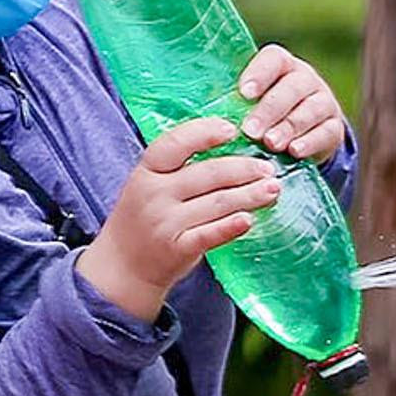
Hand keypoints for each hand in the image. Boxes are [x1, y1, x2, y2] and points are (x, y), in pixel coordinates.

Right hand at [76, 117, 281, 322]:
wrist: (123, 265)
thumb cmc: (145, 216)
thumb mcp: (150, 183)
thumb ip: (180, 165)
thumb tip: (228, 142)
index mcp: (146, 171)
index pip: (175, 143)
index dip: (205, 133)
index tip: (232, 130)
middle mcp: (154, 194)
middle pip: (207, 174)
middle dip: (243, 168)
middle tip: (268, 167)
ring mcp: (165, 223)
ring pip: (216, 203)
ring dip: (249, 195)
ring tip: (273, 189)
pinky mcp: (177, 249)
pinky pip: (210, 235)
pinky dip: (230, 227)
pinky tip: (250, 219)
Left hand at [237, 44, 347, 161]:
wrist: (304, 134)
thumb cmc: (264, 115)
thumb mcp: (250, 103)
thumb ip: (232, 101)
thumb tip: (196, 109)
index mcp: (282, 66)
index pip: (274, 59)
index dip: (259, 74)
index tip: (243, 93)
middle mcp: (305, 78)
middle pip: (292, 87)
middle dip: (270, 109)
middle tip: (251, 130)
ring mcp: (323, 101)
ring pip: (310, 109)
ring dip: (289, 126)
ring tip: (271, 144)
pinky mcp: (334, 126)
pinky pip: (327, 131)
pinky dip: (311, 141)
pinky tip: (295, 151)